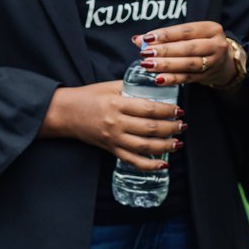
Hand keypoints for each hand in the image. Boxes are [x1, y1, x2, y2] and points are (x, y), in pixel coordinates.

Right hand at [40, 80, 185, 170]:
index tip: (179, 109)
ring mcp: (113, 139)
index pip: (148, 108)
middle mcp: (116, 123)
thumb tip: (155, 83)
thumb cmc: (88, 97)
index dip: (167, 110)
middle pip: (149, 128)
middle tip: (182, 125)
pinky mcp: (111, 149)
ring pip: (144, 146)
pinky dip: (149, 165)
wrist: (65, 113)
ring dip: (165, 146)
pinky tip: (162, 164)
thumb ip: (132, 86)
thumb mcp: (110, 86)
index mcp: (117, 104)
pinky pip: (132, 160)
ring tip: (178, 143)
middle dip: (170, 128)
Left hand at [133, 21, 238, 87]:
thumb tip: (138, 39)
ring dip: (166, 65)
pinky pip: (187, 78)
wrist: (223, 61)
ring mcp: (214, 62)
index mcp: (212, 29)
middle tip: (145, 53)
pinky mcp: (207, 76)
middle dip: (165, 51)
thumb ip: (165, 36)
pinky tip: (159, 79)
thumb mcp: (189, 35)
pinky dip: (172, 79)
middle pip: (188, 48)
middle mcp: (216, 44)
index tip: (147, 38)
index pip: (186, 31)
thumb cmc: (200, 42)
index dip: (166, 34)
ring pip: (188, 64)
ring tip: (148, 65)